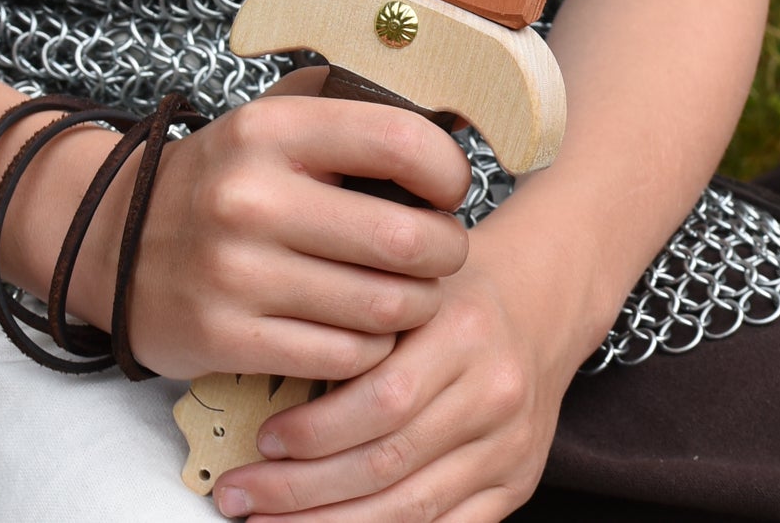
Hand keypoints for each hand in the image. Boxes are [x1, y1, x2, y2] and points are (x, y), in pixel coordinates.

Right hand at [66, 75, 470, 382]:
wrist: (113, 241)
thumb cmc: (223, 179)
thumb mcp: (272, 120)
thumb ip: (350, 112)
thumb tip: (454, 121)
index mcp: (271, 129)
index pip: (401, 142)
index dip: (448, 172)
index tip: (448, 190)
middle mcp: (252, 196)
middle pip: (405, 239)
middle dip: (445, 252)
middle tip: (441, 253)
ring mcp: (237, 272)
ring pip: (382, 307)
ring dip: (416, 306)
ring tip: (410, 292)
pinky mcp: (226, 338)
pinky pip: (343, 357)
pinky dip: (371, 349)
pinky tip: (364, 329)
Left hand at [210, 226, 587, 521]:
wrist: (540, 303)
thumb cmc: (453, 289)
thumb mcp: (408, 281)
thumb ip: (355, 324)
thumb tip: (263, 375)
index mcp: (463, 331)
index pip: (382, 400)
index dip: (315, 431)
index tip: (260, 441)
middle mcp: (493, 393)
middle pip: (388, 463)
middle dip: (302, 491)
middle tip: (238, 495)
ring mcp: (508, 447)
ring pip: (411, 509)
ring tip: (266, 522)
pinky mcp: (515, 484)